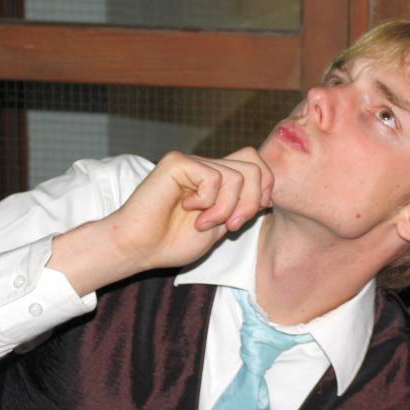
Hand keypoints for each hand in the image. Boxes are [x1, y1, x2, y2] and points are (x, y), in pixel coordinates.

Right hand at [109, 147, 273, 270]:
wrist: (140, 248)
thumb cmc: (174, 241)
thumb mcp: (221, 224)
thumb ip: (242, 205)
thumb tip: (268, 193)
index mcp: (218, 177)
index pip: (257, 164)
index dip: (264, 189)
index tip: (245, 217)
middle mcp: (206, 165)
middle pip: (254, 167)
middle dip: (249, 204)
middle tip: (229, 226)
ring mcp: (192, 161)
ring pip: (237, 176)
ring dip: (225, 209)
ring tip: (202, 222)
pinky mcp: (178, 162)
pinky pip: (214, 177)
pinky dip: (207, 201)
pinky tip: (187, 209)